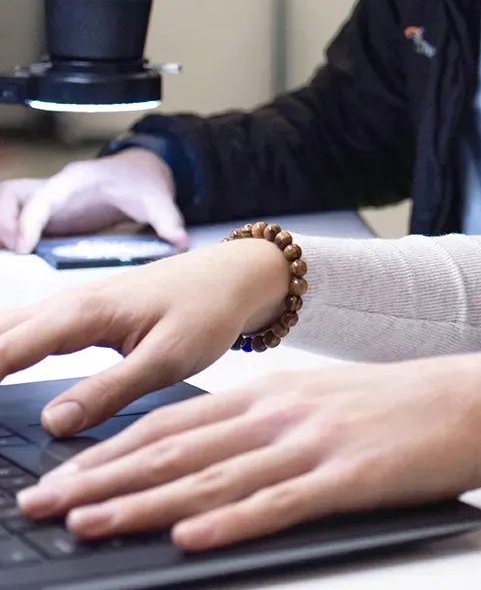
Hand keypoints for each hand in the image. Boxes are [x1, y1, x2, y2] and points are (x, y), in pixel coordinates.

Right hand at [0, 149, 187, 253]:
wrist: (137, 173)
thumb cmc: (141, 182)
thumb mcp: (156, 197)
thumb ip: (167, 218)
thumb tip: (179, 240)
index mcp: (78, 178)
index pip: (44, 196)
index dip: (30, 220)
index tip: (25, 247)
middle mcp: (55, 186)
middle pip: (11, 194)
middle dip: (5, 221)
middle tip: (15, 253)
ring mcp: (45, 199)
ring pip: (7, 204)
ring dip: (3, 229)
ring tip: (12, 259)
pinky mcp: (43, 215)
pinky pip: (13, 221)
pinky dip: (8, 236)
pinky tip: (16, 260)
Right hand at [0, 239, 289, 434]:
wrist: (238, 275)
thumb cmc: (209, 311)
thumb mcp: (169, 358)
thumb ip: (109, 391)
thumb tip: (51, 423)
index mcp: (80, 314)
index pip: (0, 352)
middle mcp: (65, 304)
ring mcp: (67, 304)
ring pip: (1, 329)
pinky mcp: (76, 313)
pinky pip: (17, 329)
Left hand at [17, 354, 480, 549]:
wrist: (477, 400)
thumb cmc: (402, 407)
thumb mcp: (325, 400)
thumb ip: (266, 423)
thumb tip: (203, 457)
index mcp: (275, 392)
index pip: (173, 423)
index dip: (110, 451)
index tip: (58, 474)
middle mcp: (284, 412)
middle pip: (178, 450)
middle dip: (103, 479)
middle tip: (41, 503)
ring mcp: (314, 444)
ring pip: (214, 479)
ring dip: (145, 504)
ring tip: (89, 523)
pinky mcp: (348, 478)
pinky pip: (279, 504)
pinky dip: (230, 522)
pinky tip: (189, 538)